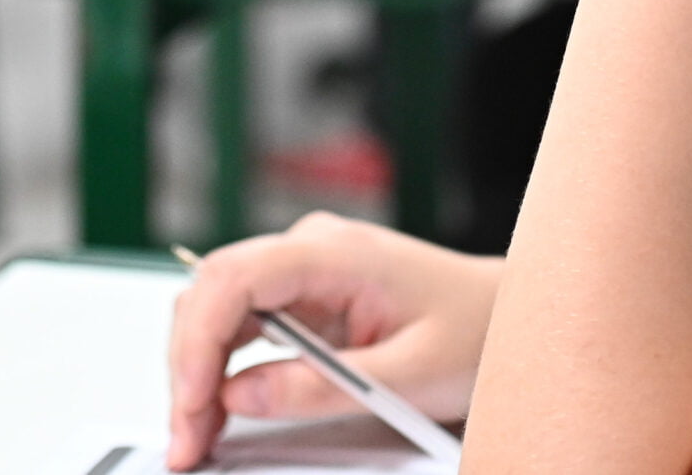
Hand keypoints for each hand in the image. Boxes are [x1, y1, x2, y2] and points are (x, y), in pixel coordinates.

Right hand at [166, 213, 500, 469]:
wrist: (504, 316)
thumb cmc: (472, 332)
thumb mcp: (407, 375)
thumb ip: (321, 387)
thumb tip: (239, 395)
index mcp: (335, 252)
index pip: (235, 277)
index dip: (199, 341)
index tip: (194, 403)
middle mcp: (308, 249)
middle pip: (212, 295)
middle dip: (189, 369)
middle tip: (187, 442)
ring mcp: (301, 270)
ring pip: (217, 311)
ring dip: (198, 373)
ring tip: (196, 439)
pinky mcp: (301, 296)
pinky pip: (241, 326)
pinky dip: (221, 370)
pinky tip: (218, 413)